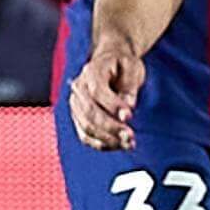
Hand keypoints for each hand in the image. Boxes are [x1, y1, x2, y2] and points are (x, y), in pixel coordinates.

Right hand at [69, 26, 144, 150]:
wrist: (110, 63)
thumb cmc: (123, 65)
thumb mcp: (133, 68)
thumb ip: (130, 86)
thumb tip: (128, 106)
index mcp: (91, 71)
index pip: (97, 91)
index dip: (112, 105)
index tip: (129, 116)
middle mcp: (79, 88)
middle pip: (89, 112)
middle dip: (110, 127)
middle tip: (130, 136)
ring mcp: (76, 105)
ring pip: (86, 127)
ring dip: (107, 139)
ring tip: (128, 144)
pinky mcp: (78, 118)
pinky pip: (86, 136)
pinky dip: (102, 144)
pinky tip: (119, 146)